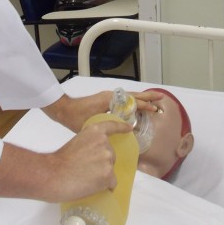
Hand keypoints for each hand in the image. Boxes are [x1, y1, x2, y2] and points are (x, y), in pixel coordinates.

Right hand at [0, 119, 132, 202]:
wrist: (52, 174)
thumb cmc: (59, 161)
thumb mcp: (76, 142)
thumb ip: (89, 144)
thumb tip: (95, 156)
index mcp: (95, 131)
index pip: (112, 126)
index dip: (121, 127)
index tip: (129, 128)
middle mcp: (105, 143)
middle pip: (111, 155)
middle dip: (102, 163)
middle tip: (86, 170)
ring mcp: (108, 159)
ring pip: (111, 170)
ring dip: (102, 176)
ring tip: (86, 179)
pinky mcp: (108, 175)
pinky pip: (111, 183)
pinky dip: (104, 187)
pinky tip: (92, 187)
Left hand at [43, 90, 160, 131]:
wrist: (63, 110)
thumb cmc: (76, 117)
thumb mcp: (95, 123)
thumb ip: (111, 125)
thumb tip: (128, 129)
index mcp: (110, 100)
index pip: (132, 101)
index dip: (144, 106)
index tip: (155, 109)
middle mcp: (111, 96)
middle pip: (134, 95)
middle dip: (147, 97)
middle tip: (160, 98)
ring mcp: (108, 97)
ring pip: (129, 97)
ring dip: (140, 99)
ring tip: (152, 102)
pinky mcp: (104, 100)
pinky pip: (122, 100)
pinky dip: (131, 102)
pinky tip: (134, 109)